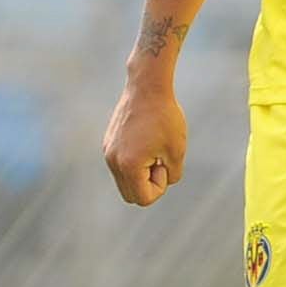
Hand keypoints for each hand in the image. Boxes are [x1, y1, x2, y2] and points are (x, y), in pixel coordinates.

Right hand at [102, 78, 186, 206]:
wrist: (147, 88)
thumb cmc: (166, 118)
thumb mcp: (177, 150)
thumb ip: (171, 174)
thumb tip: (162, 182)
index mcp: (128, 165)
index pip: (143, 198)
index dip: (160, 186)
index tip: (164, 163)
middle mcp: (112, 161)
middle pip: (130, 195)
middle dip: (149, 184)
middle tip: (160, 159)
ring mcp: (108, 151)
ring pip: (125, 180)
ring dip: (142, 173)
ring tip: (154, 149)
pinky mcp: (108, 142)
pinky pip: (121, 165)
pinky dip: (135, 162)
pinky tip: (147, 141)